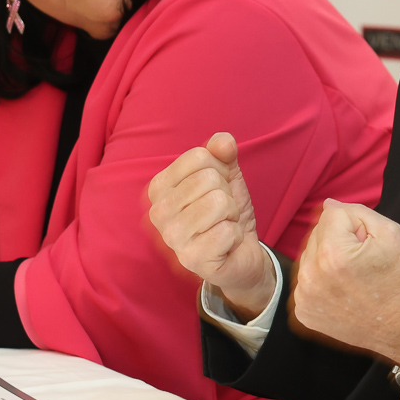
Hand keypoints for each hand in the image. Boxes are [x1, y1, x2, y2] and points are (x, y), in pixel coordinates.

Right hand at [147, 132, 274, 318]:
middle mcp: (157, 212)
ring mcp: (171, 238)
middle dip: (227, 195)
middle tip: (222, 214)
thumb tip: (222, 140)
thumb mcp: (228, 177)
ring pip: (218, 202)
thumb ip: (223, 154)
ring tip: (223, 226)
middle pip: (208, 179)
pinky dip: (236, 236)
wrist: (241, 254)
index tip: (217, 191)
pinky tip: (226, 245)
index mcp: (160, 187)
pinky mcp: (190, 259)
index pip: (198, 156)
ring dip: (231, 215)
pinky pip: (227, 231)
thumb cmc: (226, 214)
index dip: (220, 172)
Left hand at [291, 199, 399, 365]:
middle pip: (316, 235)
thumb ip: (357, 212)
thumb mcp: (392, 234)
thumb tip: (329, 205)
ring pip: (309, 258)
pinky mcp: (304, 314)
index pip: (331, 215)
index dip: (355, 226)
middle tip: (364, 263)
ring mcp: (306, 298)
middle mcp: (312, 276)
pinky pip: (307, 282)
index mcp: (333, 254)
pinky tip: (344, 293)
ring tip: (354, 279)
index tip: (369, 246)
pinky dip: (323, 283)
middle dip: (338, 241)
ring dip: (327, 261)